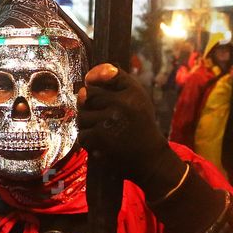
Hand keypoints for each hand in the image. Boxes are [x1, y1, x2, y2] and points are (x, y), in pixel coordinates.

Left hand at [77, 63, 182, 194]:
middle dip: (89, 104)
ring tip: (101, 128)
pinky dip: (89, 140)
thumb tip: (88, 77)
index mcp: (132, 93)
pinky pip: (83, 134)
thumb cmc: (141, 124)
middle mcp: (121, 104)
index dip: (94, 77)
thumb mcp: (138, 97)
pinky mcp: (99, 138)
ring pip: (82, 116)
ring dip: (87, 124)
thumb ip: (118, 81)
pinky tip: (101, 141)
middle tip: (100, 114)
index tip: (91, 81)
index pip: (105, 75)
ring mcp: (108, 121)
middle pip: (88, 95)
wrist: (150, 157)